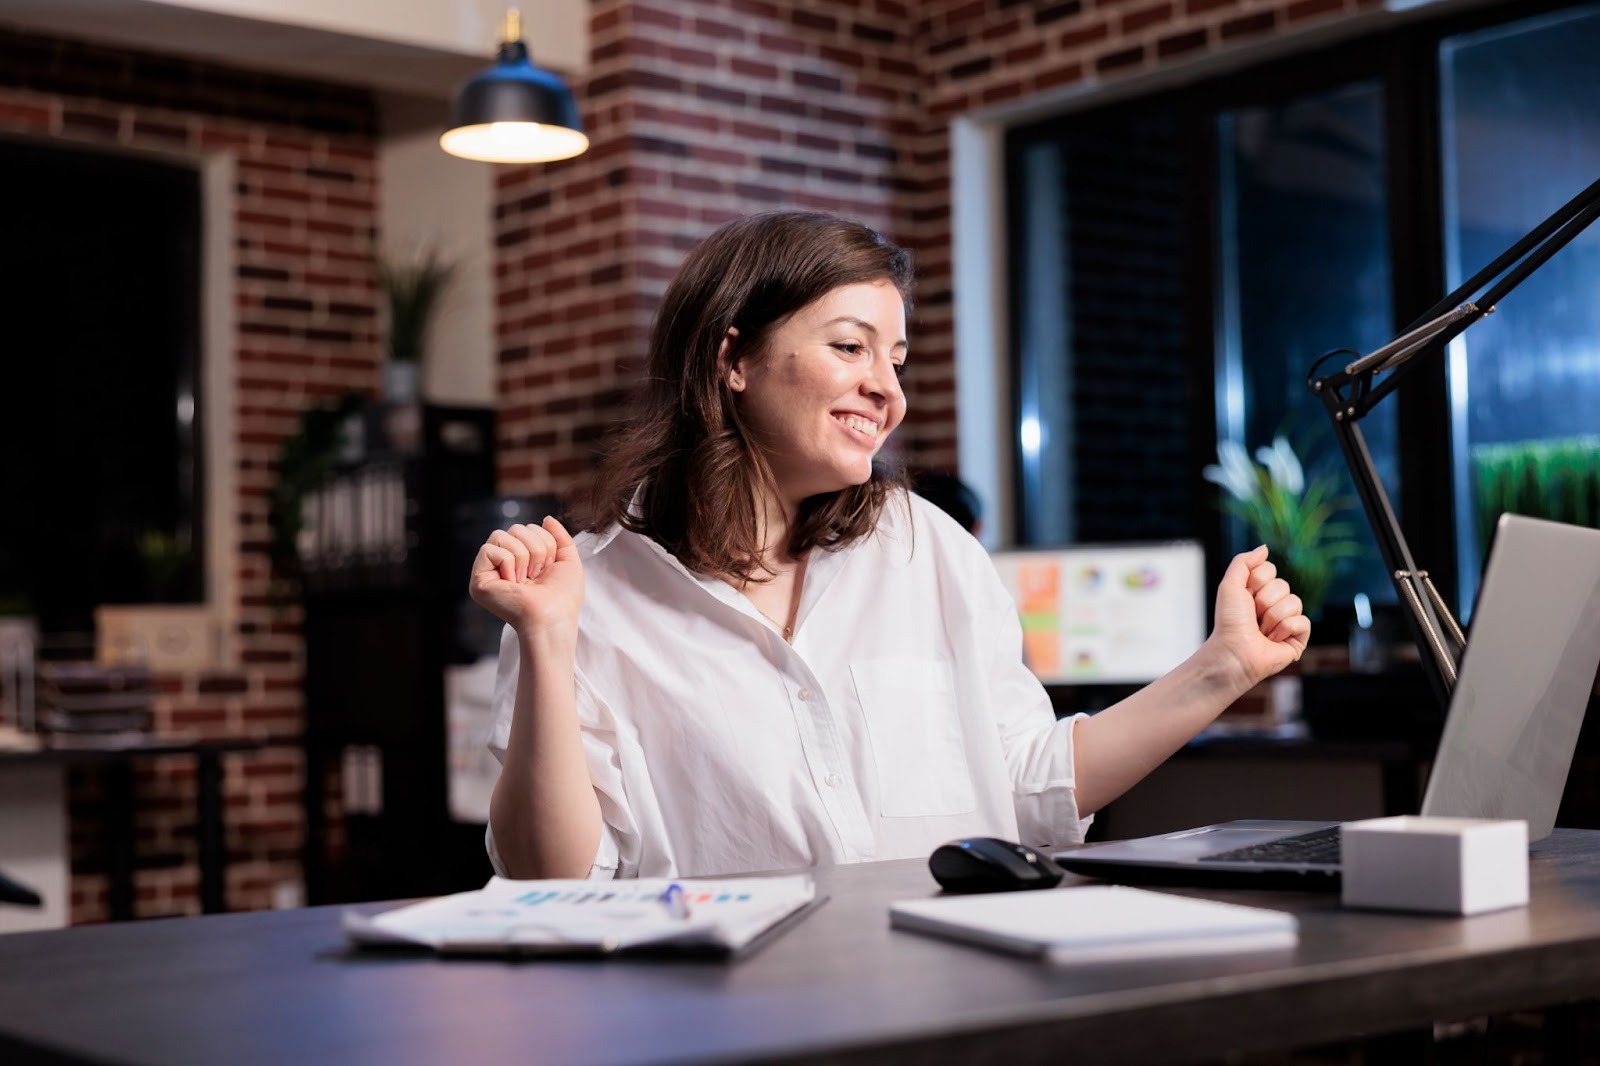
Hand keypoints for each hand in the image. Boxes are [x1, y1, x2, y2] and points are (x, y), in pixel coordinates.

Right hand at [468, 517, 584, 638]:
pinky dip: (508, 562)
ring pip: (500, 534)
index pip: (528, 528)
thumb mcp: (568, 561)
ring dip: (523, 556)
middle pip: (515, 528)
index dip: (545, 542)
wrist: (554, 618)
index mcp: (522, 561)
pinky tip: (513, 582)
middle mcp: (503, 566)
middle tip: (538, 574)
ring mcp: (489, 573)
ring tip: (526, 579)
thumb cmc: (563, 597)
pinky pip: (488, 549)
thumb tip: (546, 518)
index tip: (549, 568)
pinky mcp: (478, 581)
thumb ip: (559, 537)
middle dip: (536, 548)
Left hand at [1206, 545, 1310, 690]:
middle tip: (1253, 617)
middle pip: (1283, 585)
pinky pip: (1303, 621)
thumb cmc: (1229, 622)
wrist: (1234, 652)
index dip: (1256, 582)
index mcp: (1258, 591)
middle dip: (1264, 601)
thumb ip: (1244, 562)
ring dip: (1273, 617)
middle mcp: (1274, 604)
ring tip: (1262, 631)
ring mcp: (1287, 621)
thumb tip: (1265, 548)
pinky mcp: (1298, 638)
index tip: (1244, 597)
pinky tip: (1274, 640)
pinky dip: (1285, 629)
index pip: (1269, 569)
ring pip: (1294, 602)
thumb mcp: (1230, 585)